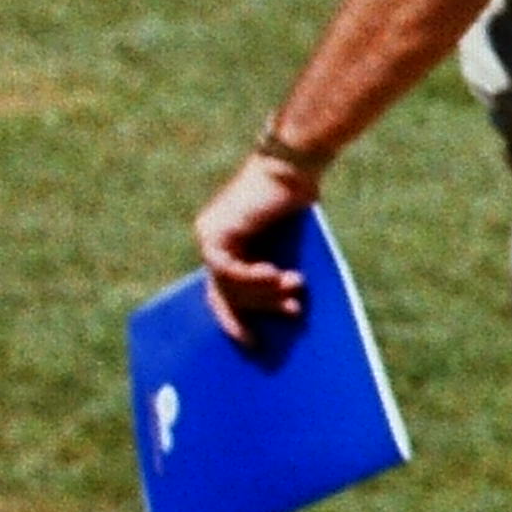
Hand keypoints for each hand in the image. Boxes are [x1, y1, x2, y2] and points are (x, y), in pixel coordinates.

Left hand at [193, 151, 326, 339]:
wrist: (295, 166)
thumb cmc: (301, 199)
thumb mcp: (289, 244)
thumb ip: (279, 269)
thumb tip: (290, 307)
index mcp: (228, 244)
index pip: (224, 291)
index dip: (236, 320)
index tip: (253, 344)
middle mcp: (212, 241)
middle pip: (226, 293)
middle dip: (255, 312)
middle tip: (287, 319)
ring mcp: (210, 237)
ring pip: (230, 285)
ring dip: (264, 294)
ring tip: (296, 292)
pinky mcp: (215, 233)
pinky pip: (229, 270)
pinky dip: (254, 279)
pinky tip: (278, 276)